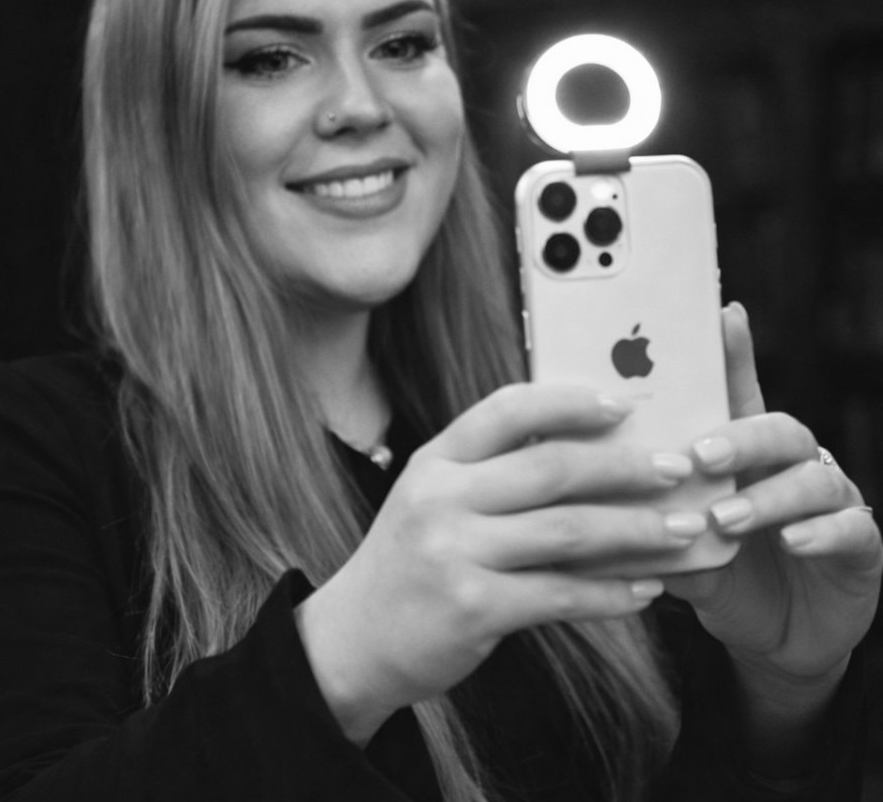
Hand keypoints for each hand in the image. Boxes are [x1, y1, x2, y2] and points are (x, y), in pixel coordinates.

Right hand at [296, 384, 708, 742]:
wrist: (354, 639)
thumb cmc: (410, 561)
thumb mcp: (434, 500)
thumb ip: (491, 474)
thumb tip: (589, 455)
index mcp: (435, 460)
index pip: (507, 409)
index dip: (570, 401)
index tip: (625, 404)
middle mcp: (442, 497)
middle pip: (551, 468)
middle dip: (626, 467)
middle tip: (679, 468)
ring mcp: (455, 552)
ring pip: (568, 531)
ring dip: (637, 530)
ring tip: (686, 529)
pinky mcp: (473, 607)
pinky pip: (561, 595)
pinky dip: (612, 593)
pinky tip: (648, 590)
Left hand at [665, 302, 881, 696]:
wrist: (777, 637)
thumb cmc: (722, 572)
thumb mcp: (679, 543)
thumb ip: (650, 518)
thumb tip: (589, 496)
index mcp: (743, 456)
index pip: (738, 396)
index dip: (734, 354)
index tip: (721, 314)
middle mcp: (790, 468)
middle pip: (778, 428)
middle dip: (740, 437)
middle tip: (699, 455)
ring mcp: (831, 504)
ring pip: (814, 476)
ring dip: (767, 495)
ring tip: (725, 517)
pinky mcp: (860, 546)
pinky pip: (852, 527)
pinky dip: (820, 532)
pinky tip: (791, 541)